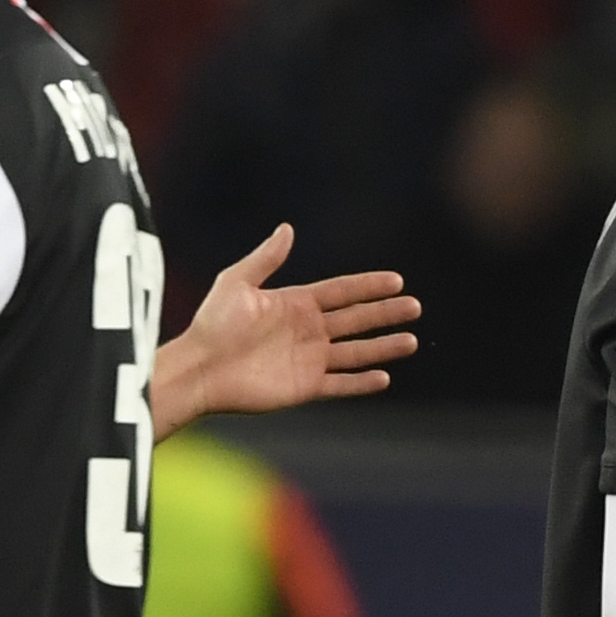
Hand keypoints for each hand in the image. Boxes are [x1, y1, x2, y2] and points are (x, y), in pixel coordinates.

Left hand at [147, 223, 421, 436]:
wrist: (200, 368)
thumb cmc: (213, 324)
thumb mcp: (237, 282)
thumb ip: (266, 259)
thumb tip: (287, 229)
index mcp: (295, 303)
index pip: (341, 292)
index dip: (368, 286)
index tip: (396, 280)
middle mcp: (307, 331)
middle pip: (357, 320)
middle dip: (386, 313)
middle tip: (415, 306)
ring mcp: (308, 359)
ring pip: (356, 352)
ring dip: (383, 347)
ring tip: (411, 340)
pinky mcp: (305, 387)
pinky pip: (341, 384)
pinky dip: (362, 383)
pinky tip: (384, 377)